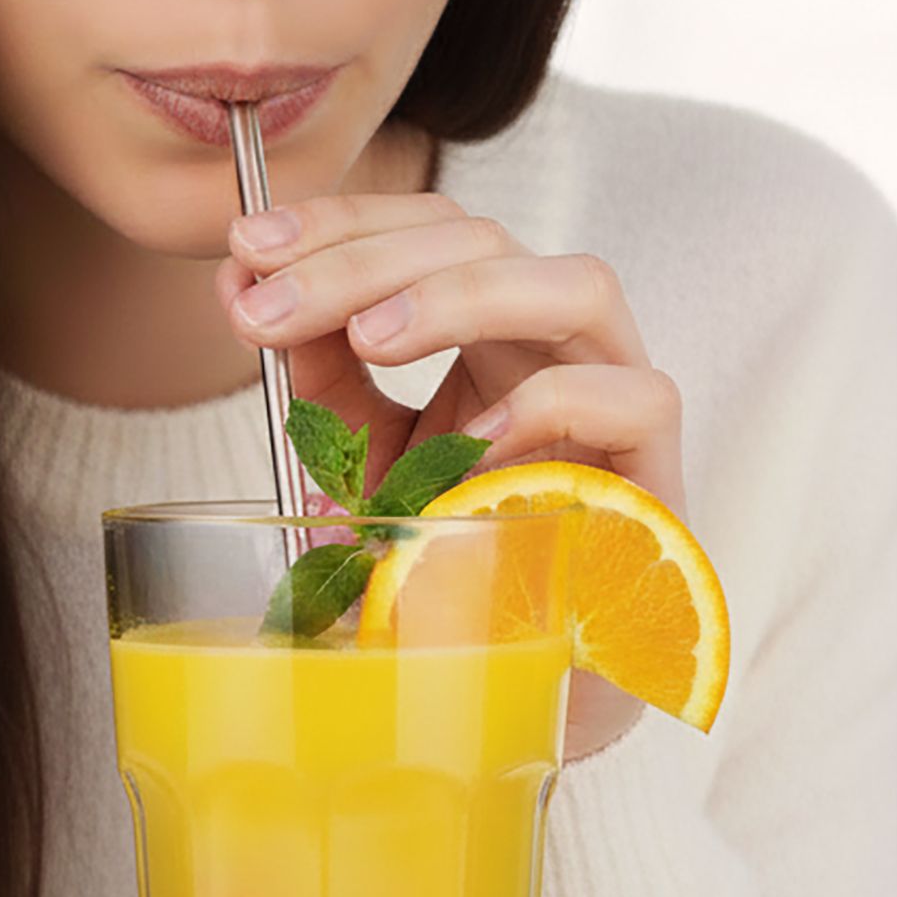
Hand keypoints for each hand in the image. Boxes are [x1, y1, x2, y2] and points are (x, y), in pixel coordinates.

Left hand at [219, 193, 687, 760]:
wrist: (521, 675)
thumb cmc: (445, 563)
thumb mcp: (364, 460)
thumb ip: (321, 379)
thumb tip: (243, 286)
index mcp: (484, 331)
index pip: (424, 230)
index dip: (339, 222)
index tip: (244, 242)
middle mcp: (550, 346)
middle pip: (483, 239)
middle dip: (364, 258)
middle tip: (268, 308)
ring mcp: (611, 398)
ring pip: (578, 284)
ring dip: (459, 296)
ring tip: (367, 339)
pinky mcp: (653, 474)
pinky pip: (637, 398)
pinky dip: (554, 403)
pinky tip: (471, 442)